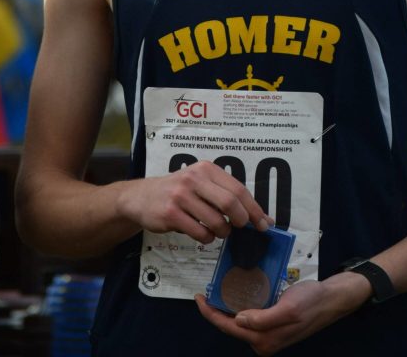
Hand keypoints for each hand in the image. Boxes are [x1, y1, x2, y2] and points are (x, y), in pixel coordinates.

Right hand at [119, 161, 271, 243]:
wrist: (141, 197)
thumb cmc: (178, 192)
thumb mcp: (199, 183)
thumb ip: (223, 194)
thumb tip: (257, 216)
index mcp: (206, 169)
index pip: (238, 188)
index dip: (254, 208)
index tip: (265, 224)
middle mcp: (194, 178)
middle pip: (230, 202)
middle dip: (242, 220)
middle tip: (241, 228)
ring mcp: (181, 195)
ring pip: (216, 221)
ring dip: (223, 232)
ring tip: (219, 231)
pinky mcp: (171, 213)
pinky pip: (200, 232)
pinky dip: (207, 238)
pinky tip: (203, 234)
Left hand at [195, 273, 370, 354]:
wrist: (331, 300)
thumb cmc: (312, 302)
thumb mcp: (289, 308)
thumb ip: (264, 319)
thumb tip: (238, 321)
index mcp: (264, 340)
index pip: (229, 328)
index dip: (210, 314)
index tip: (199, 298)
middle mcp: (263, 341)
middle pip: (231, 326)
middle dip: (216, 310)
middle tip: (205, 291)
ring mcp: (267, 334)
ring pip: (240, 321)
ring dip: (228, 306)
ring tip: (217, 289)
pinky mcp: (272, 325)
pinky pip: (250, 316)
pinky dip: (241, 304)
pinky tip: (237, 291)